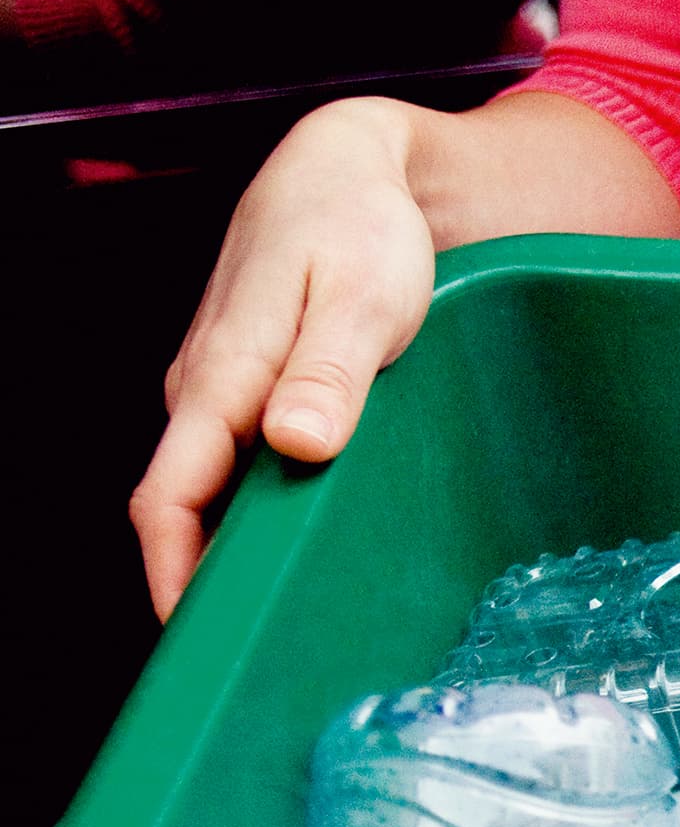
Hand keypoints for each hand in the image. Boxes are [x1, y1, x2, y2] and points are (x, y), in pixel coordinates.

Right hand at [132, 97, 435, 617]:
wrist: (347, 168)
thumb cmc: (357, 227)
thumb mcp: (361, 297)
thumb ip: (329, 372)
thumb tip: (292, 444)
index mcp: (222, 377)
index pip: (171, 499)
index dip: (175, 575)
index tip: (200, 639)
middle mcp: (206, 393)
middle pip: (186, 509)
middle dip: (204, 583)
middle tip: (257, 658)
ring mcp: (226, 392)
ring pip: (216, 489)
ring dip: (239, 551)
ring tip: (288, 622)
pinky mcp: (254, 390)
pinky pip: (242, 465)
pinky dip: (262, 511)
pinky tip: (308, 546)